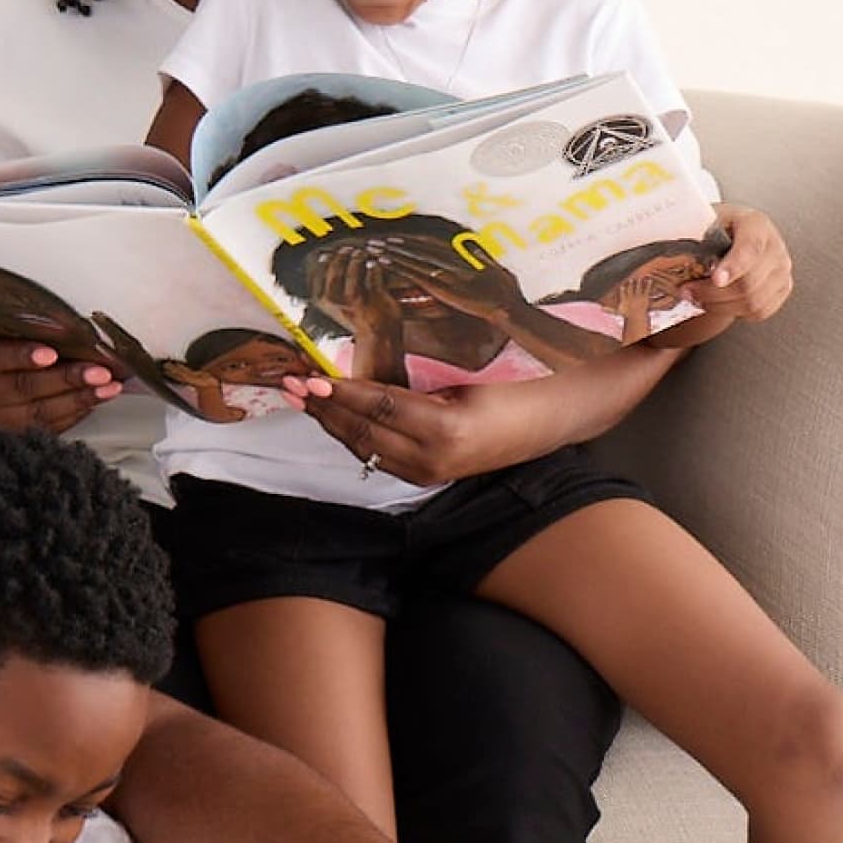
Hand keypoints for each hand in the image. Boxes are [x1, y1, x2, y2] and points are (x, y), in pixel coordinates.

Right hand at [0, 334, 118, 435]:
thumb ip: (18, 331)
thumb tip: (67, 323)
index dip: (21, 356)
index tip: (51, 353)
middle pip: (20, 388)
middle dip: (64, 379)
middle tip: (98, 372)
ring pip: (37, 413)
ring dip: (78, 399)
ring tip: (107, 387)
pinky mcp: (12, 439)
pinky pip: (47, 429)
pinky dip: (75, 414)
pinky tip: (96, 400)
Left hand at [289, 375, 556, 484]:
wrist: (552, 419)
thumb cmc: (517, 384)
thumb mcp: (468, 374)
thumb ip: (417, 378)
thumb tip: (362, 366)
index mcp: (445, 429)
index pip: (379, 408)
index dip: (341, 392)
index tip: (310, 375)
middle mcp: (432, 458)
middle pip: (363, 432)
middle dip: (323, 407)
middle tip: (290, 383)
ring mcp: (428, 472)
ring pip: (365, 447)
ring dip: (330, 422)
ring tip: (300, 397)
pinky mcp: (427, 476)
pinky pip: (377, 455)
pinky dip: (351, 434)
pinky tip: (332, 416)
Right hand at [305, 244, 396, 339]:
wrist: (378, 337)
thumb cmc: (357, 320)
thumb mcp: (333, 306)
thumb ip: (327, 286)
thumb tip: (323, 259)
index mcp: (323, 302)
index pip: (317, 273)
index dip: (324, 260)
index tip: (328, 253)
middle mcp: (337, 300)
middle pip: (335, 269)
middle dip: (341, 256)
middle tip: (347, 249)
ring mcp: (357, 299)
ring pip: (355, 269)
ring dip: (358, 258)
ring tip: (361, 253)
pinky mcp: (376, 296)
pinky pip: (374, 273)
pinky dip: (376, 265)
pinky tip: (375, 263)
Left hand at [375, 241, 530, 323]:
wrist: (506, 306)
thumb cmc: (504, 291)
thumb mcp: (494, 267)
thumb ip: (481, 255)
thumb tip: (474, 245)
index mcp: (460, 257)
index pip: (431, 245)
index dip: (413, 241)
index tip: (398, 237)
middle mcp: (449, 261)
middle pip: (417, 249)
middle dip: (397, 244)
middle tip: (378, 240)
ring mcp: (442, 272)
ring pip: (411, 258)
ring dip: (391, 252)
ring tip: (374, 248)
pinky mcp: (439, 286)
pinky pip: (412, 274)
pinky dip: (396, 266)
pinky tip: (382, 262)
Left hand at [691, 203, 793, 323]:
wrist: (729, 234)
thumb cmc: (712, 227)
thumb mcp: (699, 219)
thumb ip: (687, 230)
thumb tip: (656, 239)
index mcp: (755, 223)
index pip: (750, 248)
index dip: (734, 266)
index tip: (716, 279)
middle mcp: (774, 246)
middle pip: (749, 283)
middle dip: (712, 293)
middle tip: (686, 291)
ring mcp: (781, 269)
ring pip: (753, 302)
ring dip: (719, 305)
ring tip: (697, 297)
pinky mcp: (782, 288)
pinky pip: (759, 311)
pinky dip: (734, 312)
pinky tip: (718, 302)